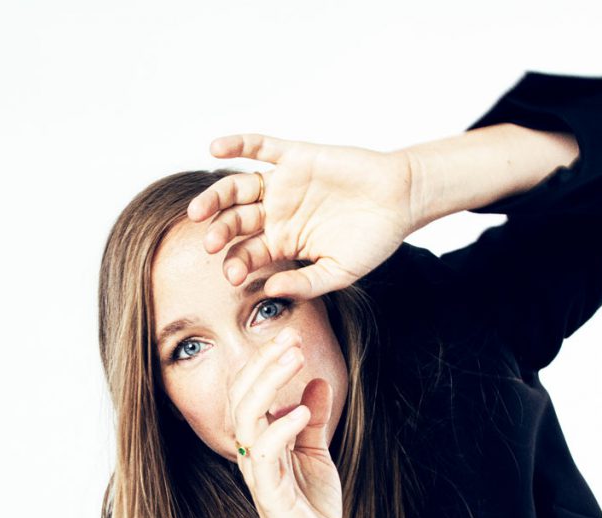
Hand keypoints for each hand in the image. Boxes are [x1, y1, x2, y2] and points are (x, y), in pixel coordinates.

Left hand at [188, 133, 415, 300]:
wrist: (402, 199)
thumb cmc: (373, 239)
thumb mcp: (339, 272)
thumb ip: (306, 283)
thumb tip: (271, 290)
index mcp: (283, 242)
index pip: (248, 254)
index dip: (237, 263)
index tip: (233, 275)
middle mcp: (276, 213)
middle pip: (235, 222)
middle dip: (220, 233)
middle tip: (210, 244)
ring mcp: (283, 184)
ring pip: (238, 188)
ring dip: (215, 197)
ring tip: (198, 210)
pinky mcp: (296, 157)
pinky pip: (262, 146)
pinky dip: (238, 144)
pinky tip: (216, 147)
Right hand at [232, 326, 341, 517]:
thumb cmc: (311, 508)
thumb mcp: (315, 454)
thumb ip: (312, 420)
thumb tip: (316, 381)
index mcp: (259, 440)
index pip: (249, 391)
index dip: (264, 361)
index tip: (288, 334)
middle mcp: (252, 452)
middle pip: (242, 396)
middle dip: (263, 362)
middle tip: (289, 337)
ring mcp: (258, 472)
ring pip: (246, 417)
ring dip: (269, 383)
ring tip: (294, 358)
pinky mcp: (270, 494)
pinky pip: (264, 453)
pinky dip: (280, 427)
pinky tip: (301, 410)